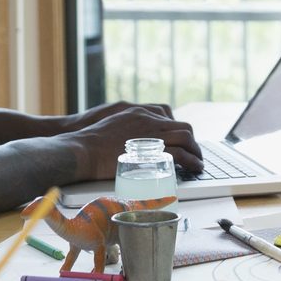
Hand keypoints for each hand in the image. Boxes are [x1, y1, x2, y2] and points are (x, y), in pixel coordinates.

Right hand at [54, 106, 201, 177]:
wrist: (82, 149)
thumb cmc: (89, 143)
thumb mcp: (109, 127)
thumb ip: (124, 130)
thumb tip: (130, 143)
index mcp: (138, 113)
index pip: (168, 113)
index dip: (177, 129)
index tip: (180, 140)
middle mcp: (148, 119)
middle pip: (181, 126)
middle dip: (191, 141)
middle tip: (194, 153)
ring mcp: (151, 133)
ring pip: (185, 137)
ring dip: (195, 151)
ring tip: (198, 163)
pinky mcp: (152, 149)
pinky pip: (179, 152)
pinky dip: (190, 160)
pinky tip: (193, 167)